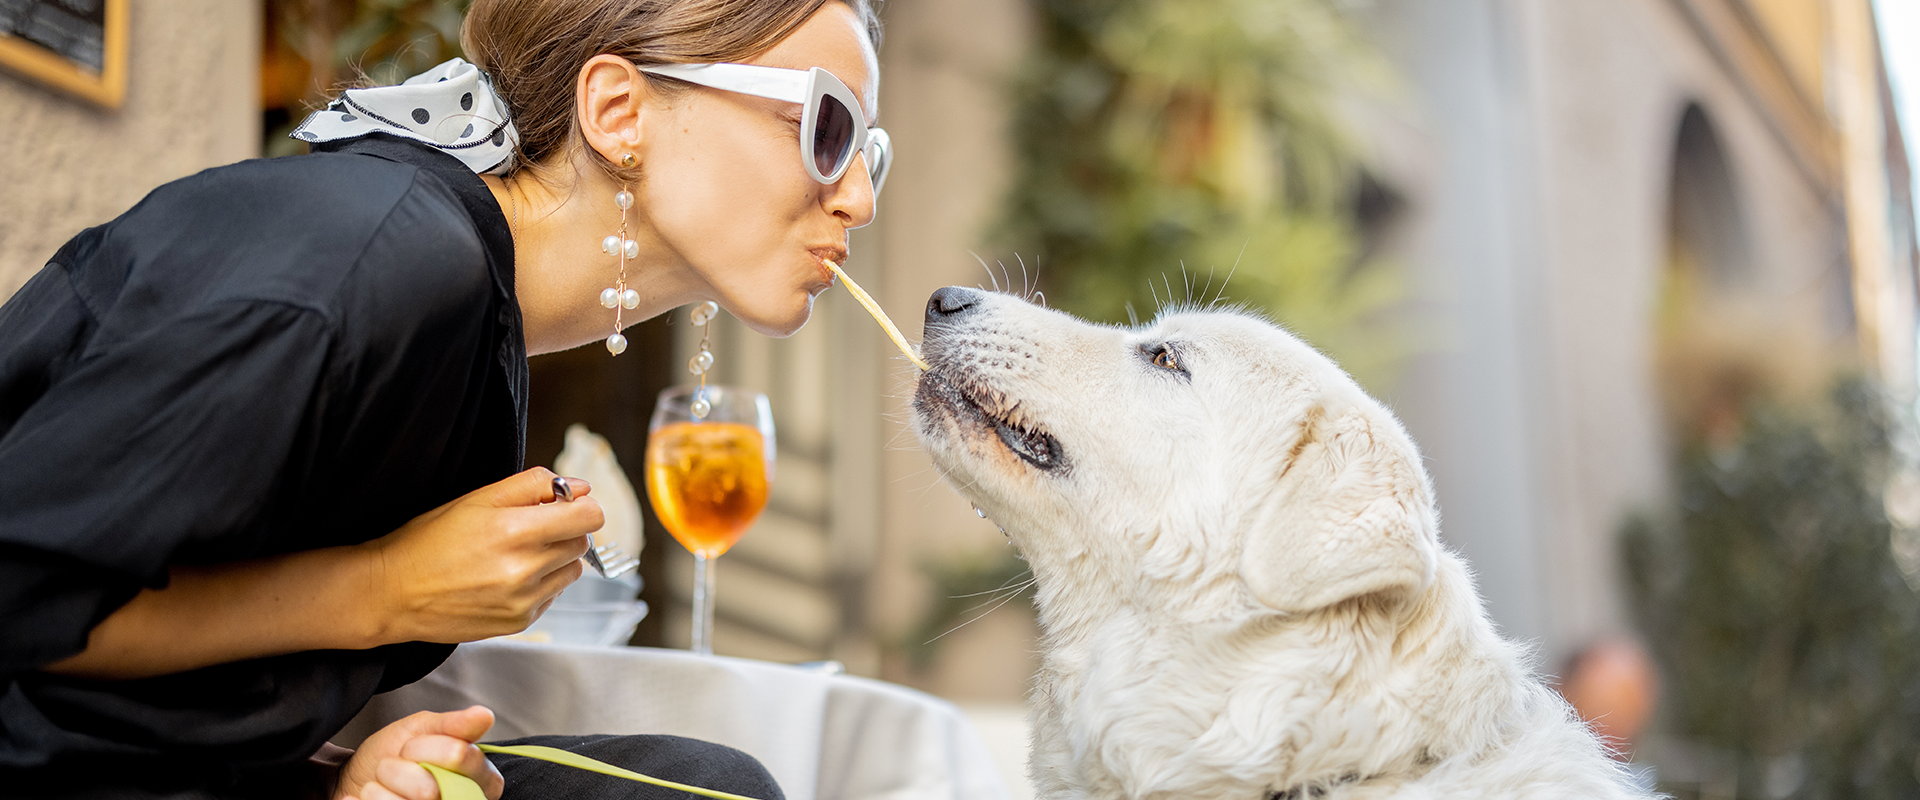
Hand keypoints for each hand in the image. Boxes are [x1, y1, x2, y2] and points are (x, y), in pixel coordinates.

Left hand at [334, 706, 503, 799]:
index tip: (410, 747)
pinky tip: (374, 794)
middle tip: (396, 765)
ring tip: (384, 782)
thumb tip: (485, 716)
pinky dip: (372, 797)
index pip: (460, 755)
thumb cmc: (395, 753)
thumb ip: (453, 726)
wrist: (360, 779)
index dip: (427, 747)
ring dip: (384, 784)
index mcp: (481, 778)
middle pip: (430, 788)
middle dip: (401, 769)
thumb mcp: (422, 729)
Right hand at [362, 467, 603, 643]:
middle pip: (582, 543)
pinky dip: (540, 583)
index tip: (565, 506)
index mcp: (515, 531)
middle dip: (565, 530)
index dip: (581, 506)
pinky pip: (553, 595)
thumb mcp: (477, 499)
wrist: (393, 592)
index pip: (589, 517)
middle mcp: (524, 570)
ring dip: (556, 558)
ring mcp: (523, 600)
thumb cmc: (429, 541)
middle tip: (531, 528)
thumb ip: (533, 486)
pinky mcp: (519, 622)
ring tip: (517, 554)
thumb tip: (580, 487)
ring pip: (572, 571)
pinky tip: (507, 577)